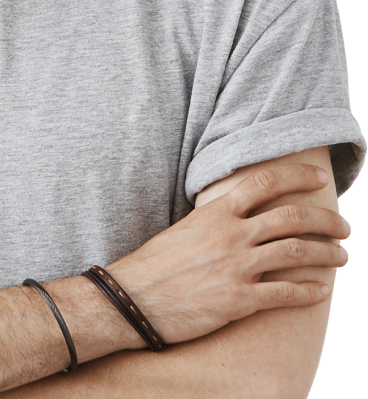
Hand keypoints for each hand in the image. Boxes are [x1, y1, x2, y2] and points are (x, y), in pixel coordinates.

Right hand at [106, 164, 350, 345]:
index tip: (320, 178)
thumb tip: (243, 211)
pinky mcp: (238, 301)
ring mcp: (236, 267)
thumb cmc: (158, 263)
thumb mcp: (188, 227)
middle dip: (325, 220)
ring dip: (326, 253)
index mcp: (217, 211)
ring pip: (296, 253)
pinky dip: (309, 291)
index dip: (298, 177)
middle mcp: (231, 234)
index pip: (266, 182)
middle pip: (292, 217)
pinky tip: (322, 291)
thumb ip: (219, 218)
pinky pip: (285, 294)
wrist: (133, 298)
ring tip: (342, 256)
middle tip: (344, 227)